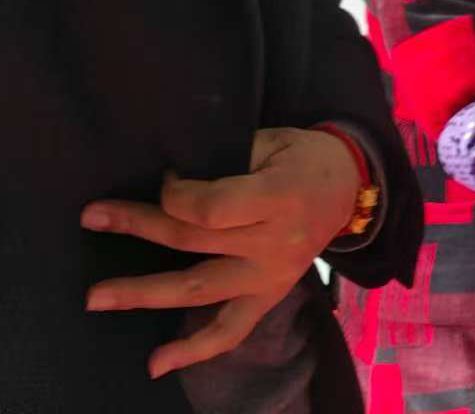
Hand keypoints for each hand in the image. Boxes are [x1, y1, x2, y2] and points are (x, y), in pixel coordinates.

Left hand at [82, 127, 360, 379]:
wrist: (352, 186)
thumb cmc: (305, 156)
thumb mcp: (273, 140)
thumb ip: (227, 159)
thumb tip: (172, 178)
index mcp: (279, 197)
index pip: (210, 208)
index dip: (175, 194)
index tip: (166, 178)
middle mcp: (274, 242)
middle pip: (193, 241)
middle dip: (138, 225)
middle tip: (93, 217)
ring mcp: (271, 275)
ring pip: (199, 288)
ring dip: (144, 292)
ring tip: (97, 297)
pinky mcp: (270, 295)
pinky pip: (231, 329)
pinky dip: (194, 350)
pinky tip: (155, 364)